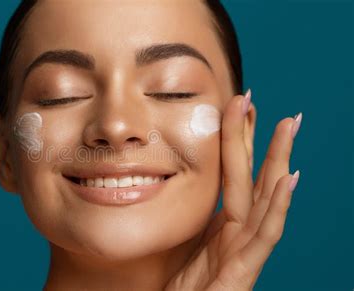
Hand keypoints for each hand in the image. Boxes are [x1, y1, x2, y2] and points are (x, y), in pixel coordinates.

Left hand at [165, 90, 301, 290]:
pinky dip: (278, 207)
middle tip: (254, 98)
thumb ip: (190, 213)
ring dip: (277, 159)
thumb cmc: (180, 286)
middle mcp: (237, 232)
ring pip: (264, 197)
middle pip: (250, 176)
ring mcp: (244, 250)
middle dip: (253, 137)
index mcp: (223, 224)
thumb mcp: (183, 240)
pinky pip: (264, 235)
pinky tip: (289, 179)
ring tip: (286, 124)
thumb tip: (177, 177)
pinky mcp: (244, 271)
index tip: (235, 105)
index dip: (235, 139)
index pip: (232, 173)